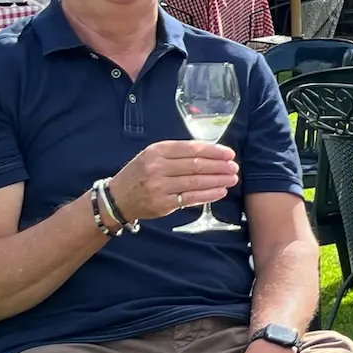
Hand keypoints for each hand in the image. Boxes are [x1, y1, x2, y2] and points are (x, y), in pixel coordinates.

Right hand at [111, 140, 240, 220]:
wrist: (118, 198)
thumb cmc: (140, 173)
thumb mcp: (153, 155)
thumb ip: (178, 152)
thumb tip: (211, 152)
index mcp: (157, 151)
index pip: (192, 149)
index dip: (214, 151)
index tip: (229, 154)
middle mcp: (157, 167)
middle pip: (196, 165)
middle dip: (219, 166)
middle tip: (234, 167)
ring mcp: (159, 187)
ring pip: (196, 182)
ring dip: (218, 180)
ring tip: (232, 179)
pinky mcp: (163, 204)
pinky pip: (191, 198)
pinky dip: (208, 195)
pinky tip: (220, 192)